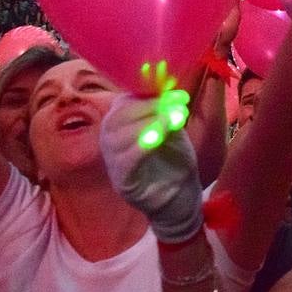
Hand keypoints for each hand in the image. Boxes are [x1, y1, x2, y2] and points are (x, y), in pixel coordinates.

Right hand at [102, 93, 202, 242]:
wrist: (181, 199)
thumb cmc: (174, 161)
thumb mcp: (172, 130)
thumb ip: (166, 112)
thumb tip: (169, 91)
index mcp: (120, 126)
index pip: (123, 102)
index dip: (146, 93)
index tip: (173, 91)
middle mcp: (110, 142)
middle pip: (117, 117)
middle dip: (147, 107)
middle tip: (174, 105)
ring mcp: (113, 163)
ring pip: (117, 137)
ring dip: (146, 123)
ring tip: (171, 119)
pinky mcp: (122, 183)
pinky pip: (126, 160)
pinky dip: (142, 145)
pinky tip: (160, 138)